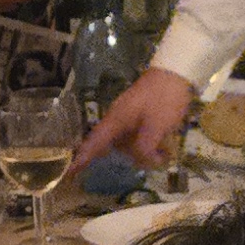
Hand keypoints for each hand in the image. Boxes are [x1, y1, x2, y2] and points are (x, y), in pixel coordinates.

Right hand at [78, 64, 194, 169]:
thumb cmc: (164, 97)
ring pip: (127, 140)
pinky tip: (164, 144)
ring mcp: (127, 115)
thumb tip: (140, 162)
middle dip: (132, 155)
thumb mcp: (156, 125)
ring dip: (143, 149)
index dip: (82, 158)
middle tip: (158, 157)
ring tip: (166, 151)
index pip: (94, 143)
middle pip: (113, 145)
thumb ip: (145, 147)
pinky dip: (147, 141)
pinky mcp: (138, 113)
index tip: (69, 172)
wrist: (176, 71)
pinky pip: (136, 133)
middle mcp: (117, 118)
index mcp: (116, 120)